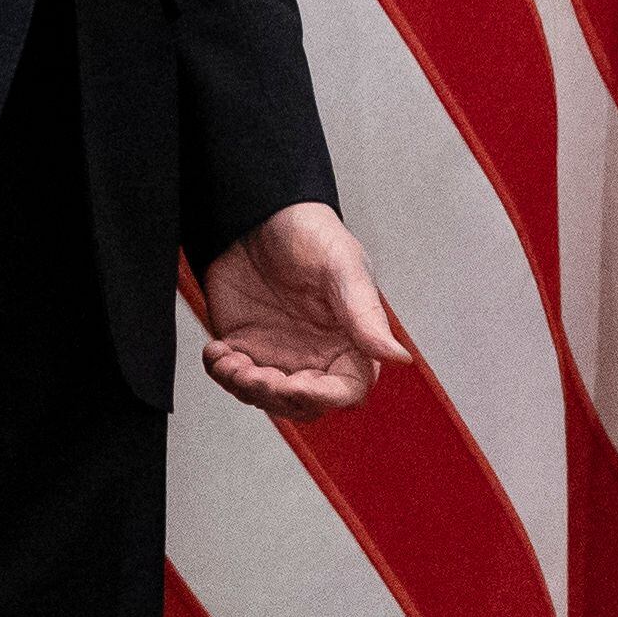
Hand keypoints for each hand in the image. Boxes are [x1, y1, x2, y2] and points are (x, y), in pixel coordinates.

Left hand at [196, 202, 410, 417]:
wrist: (255, 212)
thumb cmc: (307, 230)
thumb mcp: (341, 266)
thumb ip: (366, 316)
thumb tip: (399, 357)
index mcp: (349, 337)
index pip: (348, 390)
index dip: (324, 397)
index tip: (297, 385)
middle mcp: (316, 352)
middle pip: (304, 404)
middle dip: (276, 396)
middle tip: (255, 373)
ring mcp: (279, 353)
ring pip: (266, 399)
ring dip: (244, 387)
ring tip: (230, 358)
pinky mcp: (244, 347)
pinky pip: (233, 380)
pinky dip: (222, 374)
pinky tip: (218, 350)